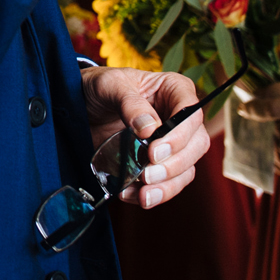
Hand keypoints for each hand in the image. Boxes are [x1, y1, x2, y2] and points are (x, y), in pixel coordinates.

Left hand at [81, 66, 210, 208]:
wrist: (83, 105)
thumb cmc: (101, 87)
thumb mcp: (109, 85)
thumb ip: (129, 103)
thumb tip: (149, 129)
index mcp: (175, 90)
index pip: (191, 114)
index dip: (179, 136)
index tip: (154, 152)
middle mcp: (180, 118)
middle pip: (196, 145)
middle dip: (174, 165)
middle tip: (147, 175)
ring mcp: (173, 143)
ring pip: (186, 169)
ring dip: (166, 186)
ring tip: (142, 194)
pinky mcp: (159, 163)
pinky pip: (168, 183)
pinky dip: (154, 193)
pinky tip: (132, 195)